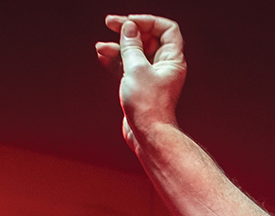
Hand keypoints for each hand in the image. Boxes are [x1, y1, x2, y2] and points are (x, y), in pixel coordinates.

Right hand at [95, 14, 187, 152]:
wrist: (147, 134)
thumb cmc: (148, 105)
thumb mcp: (136, 68)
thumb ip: (131, 45)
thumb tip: (128, 27)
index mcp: (172, 59)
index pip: (166, 29)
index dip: (148, 21)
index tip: (129, 21)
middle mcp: (164, 66)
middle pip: (148, 38)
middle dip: (128, 30)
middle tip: (110, 23)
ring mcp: (152, 76)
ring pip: (135, 52)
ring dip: (118, 46)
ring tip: (101, 47)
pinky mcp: (140, 86)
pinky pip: (128, 66)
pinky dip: (116, 60)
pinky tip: (102, 55)